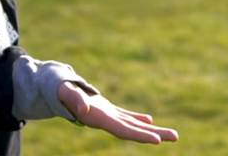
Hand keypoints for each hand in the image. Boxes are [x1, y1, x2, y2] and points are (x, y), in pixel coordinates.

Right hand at [57, 82, 178, 143]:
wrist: (51, 88)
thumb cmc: (57, 87)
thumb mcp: (65, 90)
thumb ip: (74, 98)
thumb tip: (84, 110)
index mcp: (97, 117)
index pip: (121, 129)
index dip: (138, 135)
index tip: (156, 140)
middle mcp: (104, 120)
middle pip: (132, 131)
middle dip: (154, 135)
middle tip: (176, 137)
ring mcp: (106, 115)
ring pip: (132, 125)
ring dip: (151, 130)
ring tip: (171, 135)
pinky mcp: (105, 109)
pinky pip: (125, 116)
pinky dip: (138, 119)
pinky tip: (150, 121)